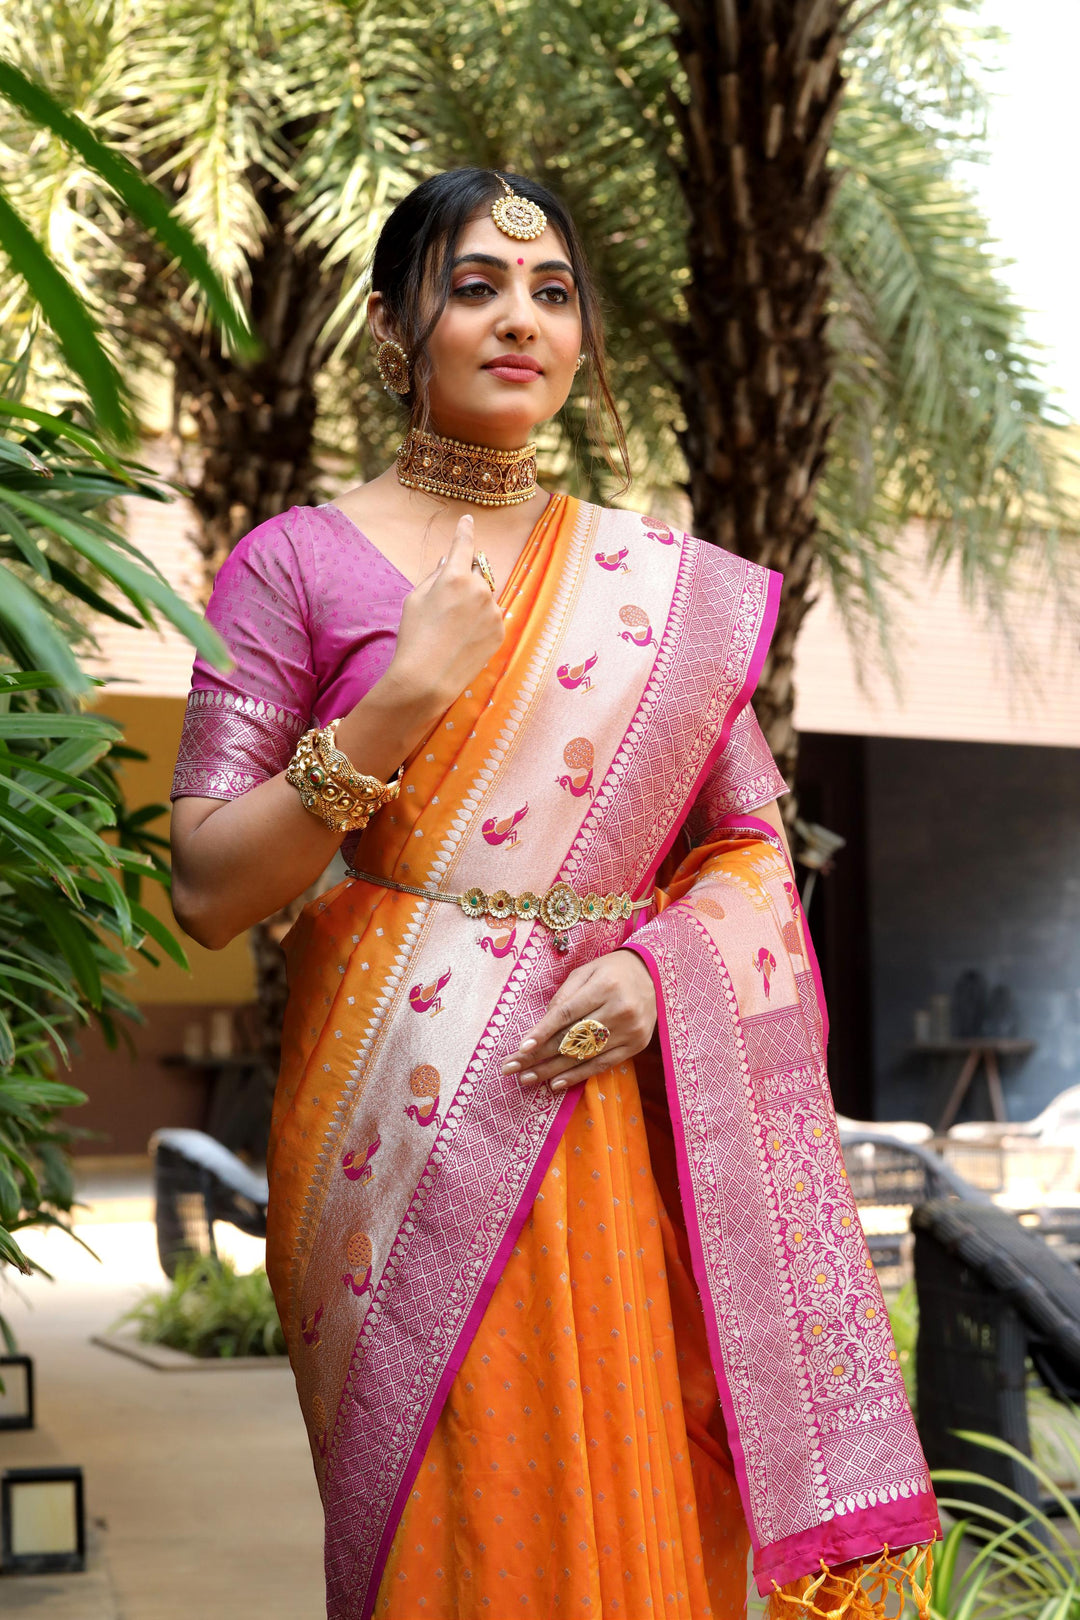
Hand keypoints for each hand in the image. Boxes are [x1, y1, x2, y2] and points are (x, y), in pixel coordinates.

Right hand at [385, 512, 503, 710]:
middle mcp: (480, 589)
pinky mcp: (500, 631)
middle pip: (478, 571)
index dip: (465, 530)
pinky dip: (480, 622)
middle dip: (467, 577)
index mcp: (456, 576)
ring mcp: (493, 611)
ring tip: (452, 628)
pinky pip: (491, 617)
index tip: (468, 520)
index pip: (463, 545)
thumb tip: (447, 563)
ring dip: (473, 603)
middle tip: (449, 600)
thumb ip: (434, 577)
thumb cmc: (415, 637)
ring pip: (485, 597)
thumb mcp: (415, 600)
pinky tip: (462, 639)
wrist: (428, 678)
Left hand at [501, 949, 656, 1094]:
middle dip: (539, 1056)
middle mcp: (619, 1010)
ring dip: (552, 1070)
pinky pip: (602, 1065)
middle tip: (511, 1068)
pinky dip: (577, 1076)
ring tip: (527, 1078)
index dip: (542, 1032)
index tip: (521, 1048)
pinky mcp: (636, 1046)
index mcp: (604, 986)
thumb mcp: (586, 971)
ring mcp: (630, 1031)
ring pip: (584, 1056)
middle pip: (572, 1038)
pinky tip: (555, 1084)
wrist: (654, 974)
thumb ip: (564, 995)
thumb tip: (541, 1026)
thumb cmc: (613, 971)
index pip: (567, 1013)